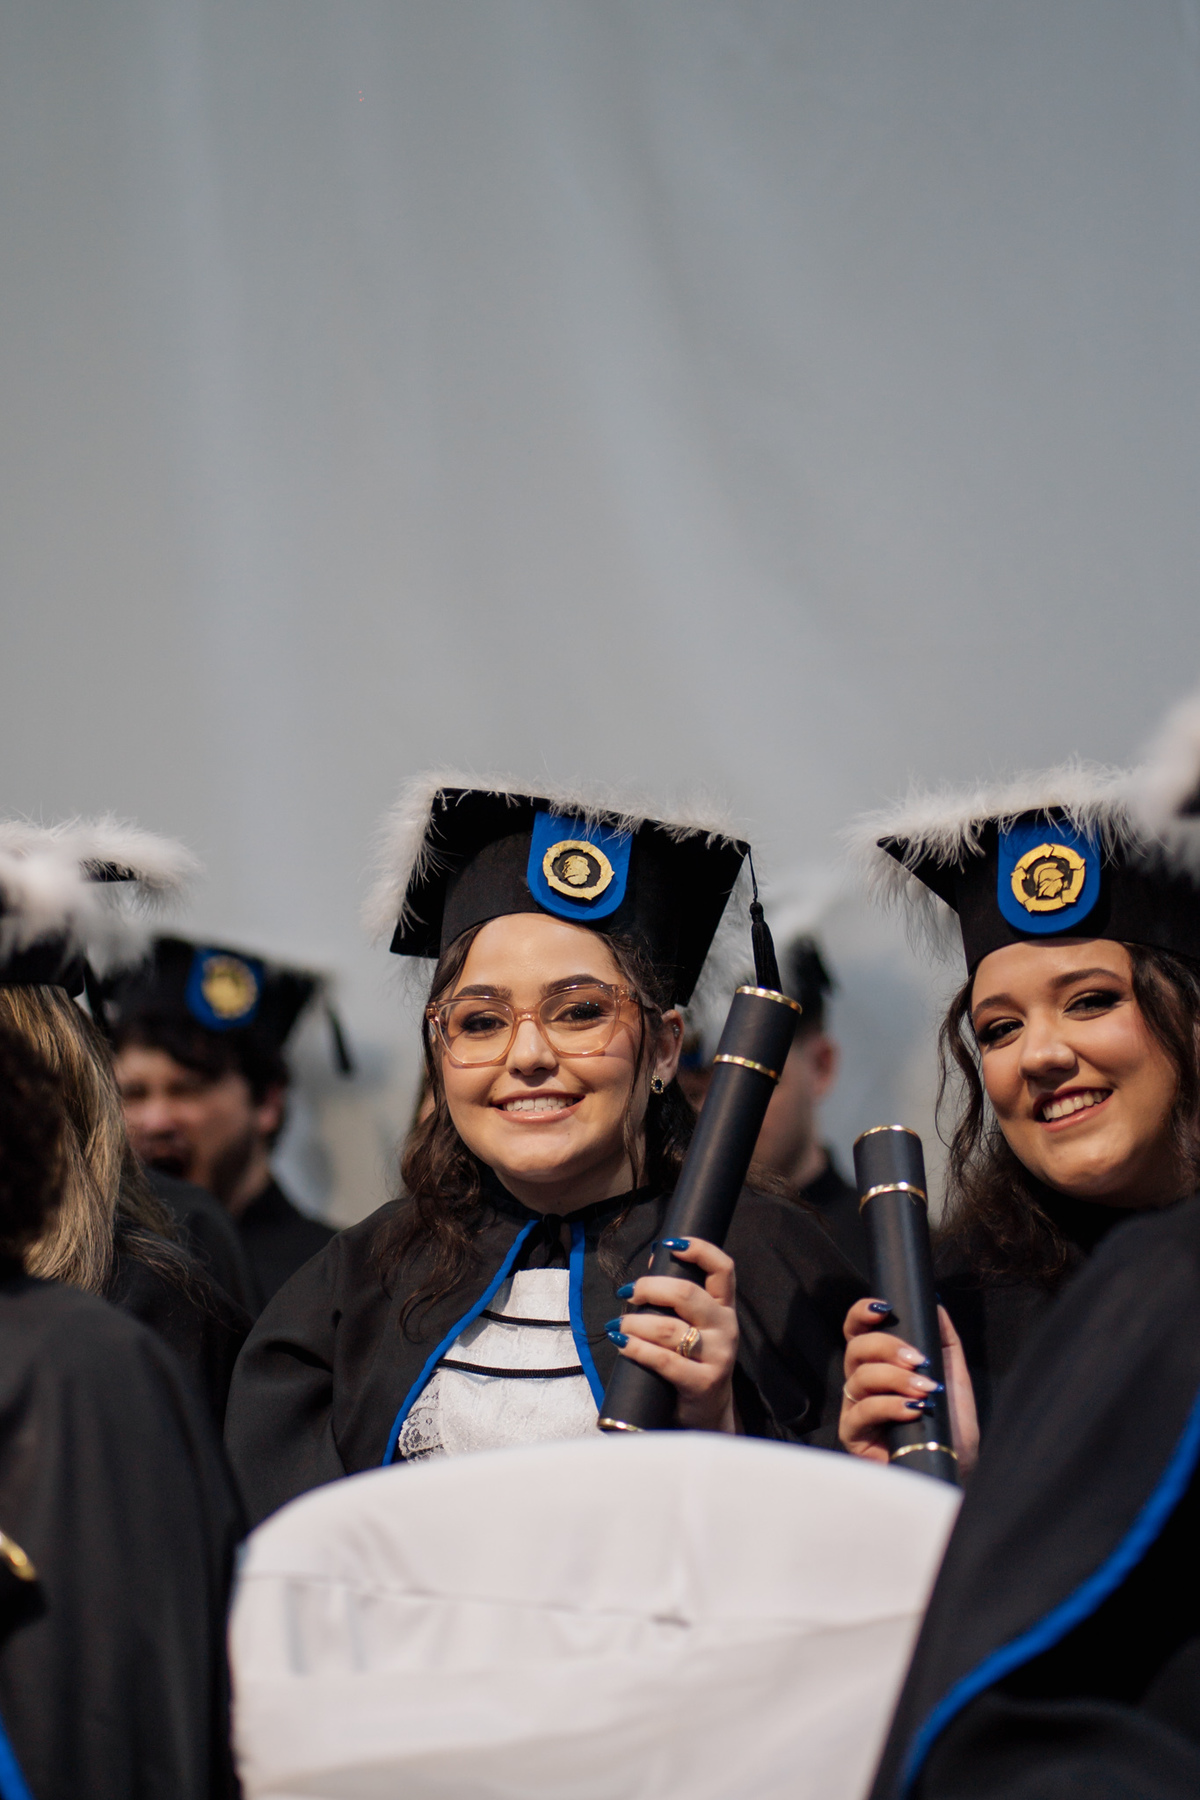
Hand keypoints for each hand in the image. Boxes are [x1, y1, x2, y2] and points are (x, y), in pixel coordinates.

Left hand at [607, 1238, 737, 1433]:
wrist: (708, 1417)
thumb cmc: (693, 1363)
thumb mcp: (693, 1328)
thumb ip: (677, 1298)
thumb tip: (653, 1260)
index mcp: (724, 1309)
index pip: (723, 1269)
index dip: (699, 1249)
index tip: (670, 1243)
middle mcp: (726, 1328)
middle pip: (687, 1294)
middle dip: (649, 1288)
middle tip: (627, 1292)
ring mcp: (718, 1356)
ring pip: (669, 1328)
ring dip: (635, 1322)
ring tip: (618, 1324)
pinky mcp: (703, 1382)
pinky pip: (663, 1360)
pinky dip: (636, 1348)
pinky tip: (621, 1342)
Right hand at [839, 1298, 978, 1476]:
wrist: (954, 1469)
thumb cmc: (949, 1427)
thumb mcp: (953, 1376)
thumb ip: (944, 1340)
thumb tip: (936, 1303)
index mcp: (880, 1365)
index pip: (858, 1330)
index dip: (862, 1313)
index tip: (885, 1308)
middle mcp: (863, 1383)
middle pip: (856, 1348)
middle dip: (887, 1346)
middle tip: (918, 1359)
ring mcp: (856, 1408)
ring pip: (859, 1377)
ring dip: (895, 1378)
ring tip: (925, 1390)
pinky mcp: (855, 1435)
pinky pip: (862, 1411)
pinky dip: (889, 1406)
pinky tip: (912, 1410)